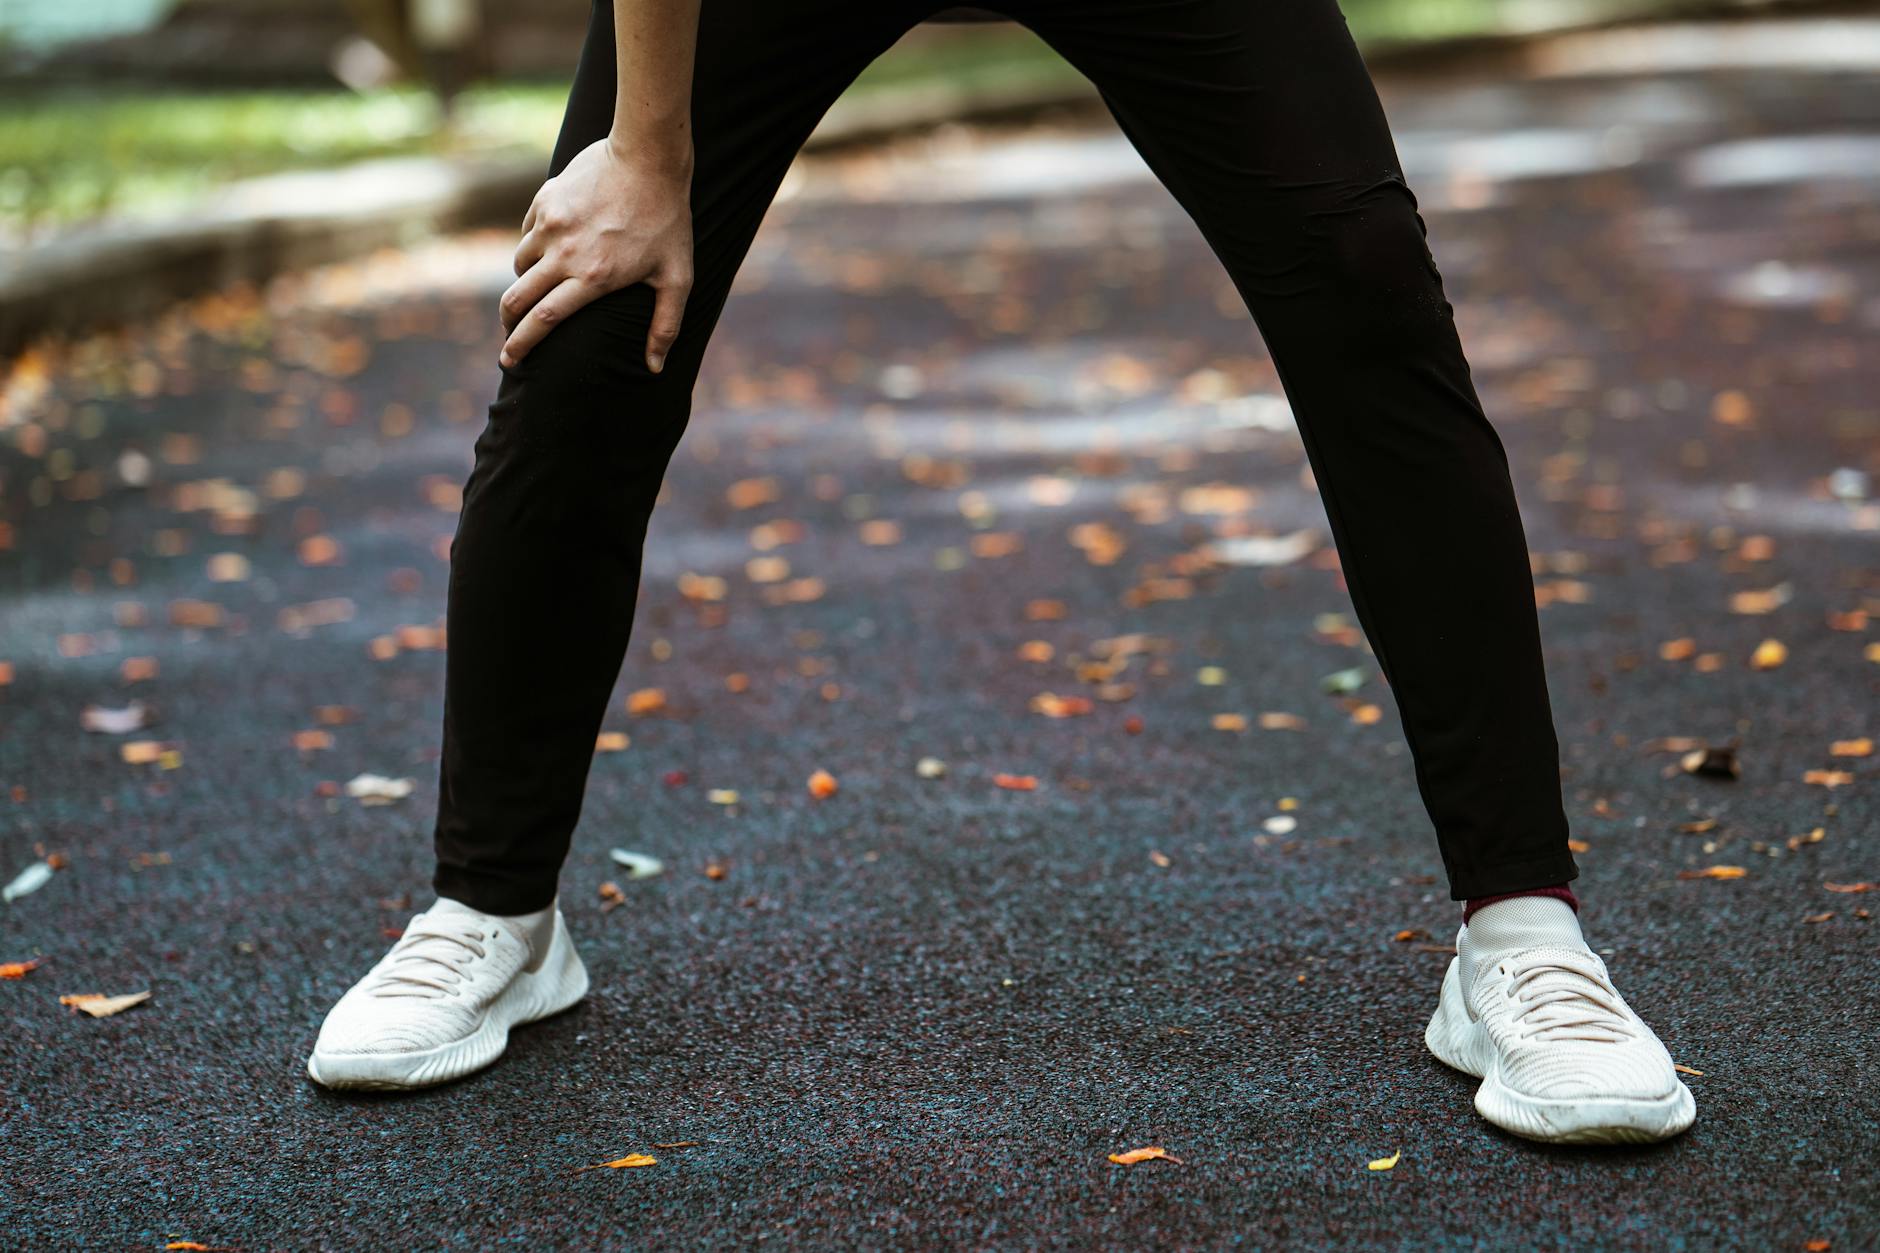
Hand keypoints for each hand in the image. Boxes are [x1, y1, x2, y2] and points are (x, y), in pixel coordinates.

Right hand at [501, 136, 693, 371]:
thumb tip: (655, 368)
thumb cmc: (668, 221)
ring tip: (538, 289)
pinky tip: (549, 250)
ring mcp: (551, 225)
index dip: (522, 345)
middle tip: (508, 335)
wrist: (647, 158)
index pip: (544, 321)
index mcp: (594, 278)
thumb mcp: (677, 277)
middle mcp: (565, 254)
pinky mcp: (545, 201)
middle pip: (519, 299)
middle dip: (508, 323)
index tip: (509, 360)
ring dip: (525, 283)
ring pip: (521, 266)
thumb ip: (666, 325)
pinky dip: (533, 248)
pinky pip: (528, 234)